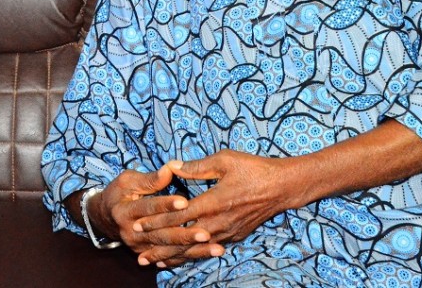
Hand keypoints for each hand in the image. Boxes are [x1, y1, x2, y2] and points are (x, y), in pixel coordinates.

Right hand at [91, 167, 221, 268]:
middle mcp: (131, 232)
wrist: (104, 217)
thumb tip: (170, 169)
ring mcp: (138, 246)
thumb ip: (150, 179)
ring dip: (194, 250)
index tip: (185, 201)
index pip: (148, 208)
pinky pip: (171, 257)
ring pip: (169, 249)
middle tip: (206, 232)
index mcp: (124, 211)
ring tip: (216, 248)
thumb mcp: (128, 180)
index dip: (166, 204)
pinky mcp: (146, 253)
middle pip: (161, 234)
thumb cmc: (119, 193)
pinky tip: (207, 254)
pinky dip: (190, 256)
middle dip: (185, 234)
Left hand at [132, 150, 290, 267]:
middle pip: (183, 238)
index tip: (138, 225)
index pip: (178, 215)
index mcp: (213, 202)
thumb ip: (196, 166)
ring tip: (154, 262)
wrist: (283, 187)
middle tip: (139, 255)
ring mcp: (228, 232)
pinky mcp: (235, 236)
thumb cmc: (254, 169)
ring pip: (196, 248)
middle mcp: (219, 222)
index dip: (157, 221)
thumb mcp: (225, 160)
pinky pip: (209, 249)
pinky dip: (192, 255)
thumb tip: (171, 166)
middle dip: (160, 246)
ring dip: (174, 256)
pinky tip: (181, 259)